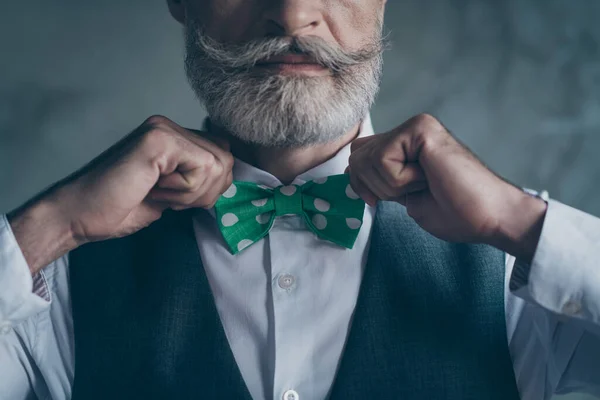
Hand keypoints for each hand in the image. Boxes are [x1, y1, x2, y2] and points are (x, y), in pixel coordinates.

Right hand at [9, 115, 232, 272]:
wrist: (80, 214)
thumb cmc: (121, 206)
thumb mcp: (173, 192)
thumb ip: (198, 177)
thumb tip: (228, 172)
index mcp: (172, 136)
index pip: (223, 154)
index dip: (211, 186)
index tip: (177, 198)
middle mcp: (169, 126)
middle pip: (226, 159)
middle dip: (205, 192)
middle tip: (168, 197)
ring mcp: (164, 129)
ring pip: (217, 165)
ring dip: (192, 193)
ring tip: (158, 192)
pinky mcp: (159, 140)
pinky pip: (203, 168)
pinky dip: (184, 190)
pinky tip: (155, 189)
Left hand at [347, 114, 546, 258]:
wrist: (488, 217)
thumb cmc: (454, 212)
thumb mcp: (403, 195)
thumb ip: (380, 179)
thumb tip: (353, 172)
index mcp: (406, 144)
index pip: (359, 155)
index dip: (361, 183)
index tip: (383, 200)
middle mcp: (410, 129)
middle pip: (357, 155)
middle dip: (375, 186)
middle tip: (413, 191)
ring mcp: (416, 126)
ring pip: (367, 160)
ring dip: (391, 186)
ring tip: (425, 184)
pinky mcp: (421, 128)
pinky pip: (383, 160)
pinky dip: (400, 181)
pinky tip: (427, 178)